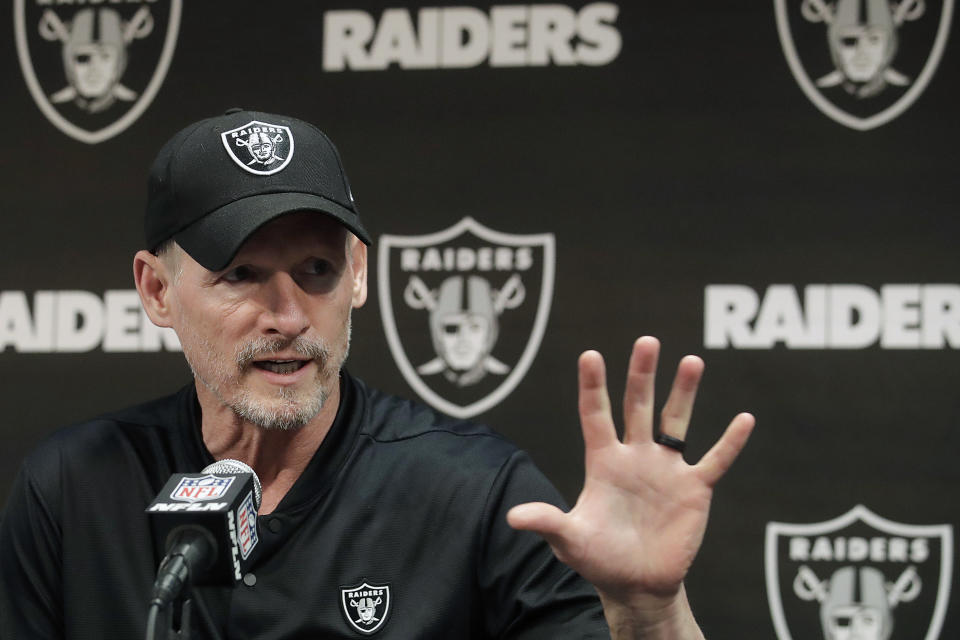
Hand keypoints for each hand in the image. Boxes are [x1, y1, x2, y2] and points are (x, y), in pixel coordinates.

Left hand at [507, 337, 753, 622]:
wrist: (636, 584)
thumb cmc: (599, 558)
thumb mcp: (570, 540)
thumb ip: (547, 522)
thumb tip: (512, 517)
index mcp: (603, 461)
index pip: (595, 415)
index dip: (593, 386)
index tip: (590, 355)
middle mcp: (635, 457)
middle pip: (638, 406)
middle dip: (642, 375)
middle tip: (647, 341)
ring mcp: (666, 470)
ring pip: (676, 423)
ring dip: (684, 393)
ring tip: (692, 361)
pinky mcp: (694, 490)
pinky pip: (715, 460)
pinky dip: (730, 442)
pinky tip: (745, 418)